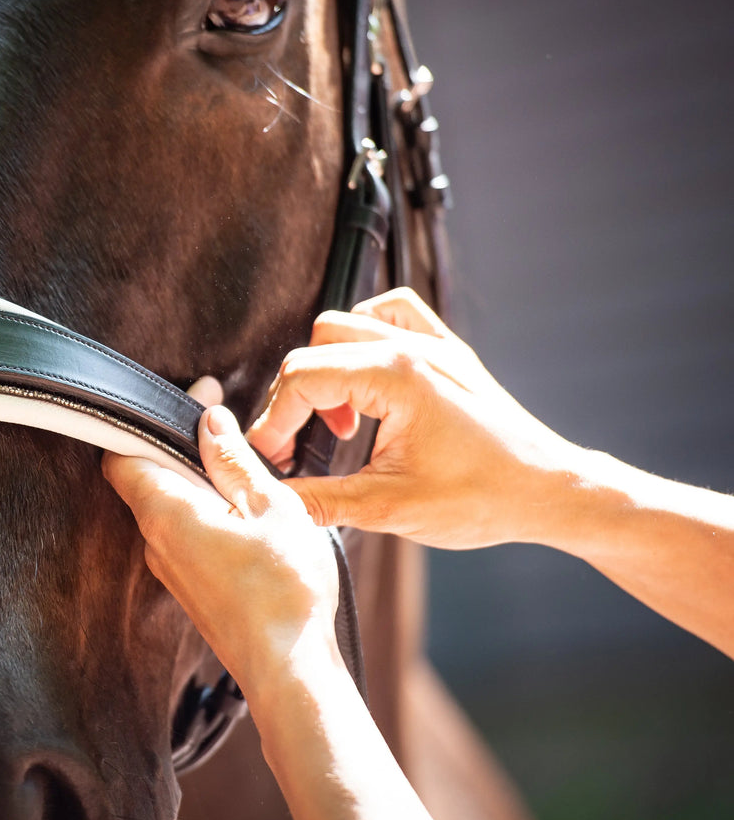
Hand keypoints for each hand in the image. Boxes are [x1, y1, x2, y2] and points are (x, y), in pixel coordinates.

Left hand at [102, 388, 344, 683]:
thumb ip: (234, 460)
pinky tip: (246, 513)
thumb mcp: (271, 507)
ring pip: (168, 507)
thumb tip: (209, 421)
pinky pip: (184, 534)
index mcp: (166, 513)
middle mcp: (156, 541)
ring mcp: (171, 568)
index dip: (146, 420)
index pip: (121, 455)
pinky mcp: (190, 586)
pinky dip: (206, 512)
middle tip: (223, 425)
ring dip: (197, 481)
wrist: (288, 670)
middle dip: (179, 445)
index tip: (190, 403)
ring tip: (244, 472)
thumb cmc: (285, 592)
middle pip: (146, 476)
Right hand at [248, 287, 584, 548]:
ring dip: (324, 369)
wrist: (549, 491)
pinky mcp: (447, 352)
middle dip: (292, 399)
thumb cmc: (484, 499)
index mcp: (396, 377)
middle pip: (314, 348)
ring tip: (335, 422)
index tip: (272, 458)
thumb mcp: (390, 507)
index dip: (274, 422)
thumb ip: (321, 499)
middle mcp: (412, 347)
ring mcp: (432, 343)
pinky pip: (392, 312)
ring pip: (345, 325)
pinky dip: (365, 335)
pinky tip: (364, 379)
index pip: (301, 378)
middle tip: (296, 447)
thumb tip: (273, 500)